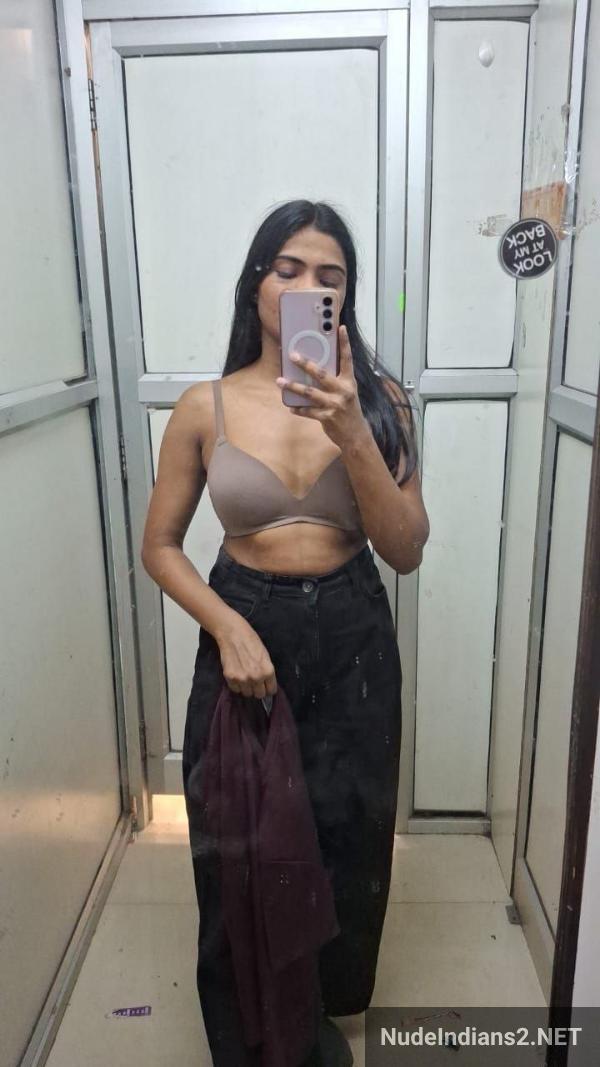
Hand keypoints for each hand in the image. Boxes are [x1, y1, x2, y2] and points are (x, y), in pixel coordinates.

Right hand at [216, 616, 277, 699]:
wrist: (233, 633)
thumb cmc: (251, 641)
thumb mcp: (265, 655)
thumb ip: (267, 671)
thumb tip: (267, 685)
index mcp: (268, 671)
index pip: (271, 691)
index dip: (268, 688)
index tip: (265, 685)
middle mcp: (256, 677)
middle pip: (259, 695)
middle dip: (258, 689)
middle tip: (254, 680)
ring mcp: (243, 679)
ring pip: (247, 693)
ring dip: (247, 687)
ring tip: (245, 676)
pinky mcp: (230, 678)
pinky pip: (235, 689)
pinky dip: (236, 685)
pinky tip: (237, 674)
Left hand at [276, 325, 370, 450]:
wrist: (356, 435)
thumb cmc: (349, 409)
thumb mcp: (347, 392)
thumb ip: (335, 380)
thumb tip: (314, 367)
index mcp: (349, 382)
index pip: (347, 359)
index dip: (345, 343)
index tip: (340, 327)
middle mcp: (343, 391)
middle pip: (322, 374)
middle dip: (305, 364)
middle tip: (292, 355)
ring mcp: (335, 405)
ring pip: (310, 393)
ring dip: (293, 386)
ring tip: (279, 380)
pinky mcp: (327, 418)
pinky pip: (308, 411)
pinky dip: (298, 408)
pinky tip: (290, 406)